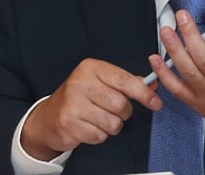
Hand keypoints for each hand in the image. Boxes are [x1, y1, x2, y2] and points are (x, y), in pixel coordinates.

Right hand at [21, 58, 162, 160]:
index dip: (144, 93)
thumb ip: (128, 82)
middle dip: (124, 112)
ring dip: (112, 125)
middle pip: (121, 104)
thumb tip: (154, 84)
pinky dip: (99, 135)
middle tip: (115, 111)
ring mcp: (72, 104)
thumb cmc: (80, 98)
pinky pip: (100, 135)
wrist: (48, 118)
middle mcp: (80, 83)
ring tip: (100, 119)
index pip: (126, 81)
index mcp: (92, 68)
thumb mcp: (102, 82)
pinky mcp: (68, 124)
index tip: (156, 102)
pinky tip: (89, 126)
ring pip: (113, 122)